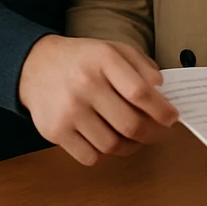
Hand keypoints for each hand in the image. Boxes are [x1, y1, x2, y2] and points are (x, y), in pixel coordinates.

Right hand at [18, 35, 177, 166]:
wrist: (35, 65)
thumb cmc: (81, 60)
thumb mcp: (112, 49)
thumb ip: (141, 65)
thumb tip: (161, 90)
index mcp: (103, 60)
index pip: (140, 93)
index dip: (162, 110)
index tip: (172, 117)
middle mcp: (85, 84)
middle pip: (130, 124)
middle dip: (152, 133)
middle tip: (158, 132)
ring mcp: (68, 110)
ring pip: (112, 145)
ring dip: (130, 146)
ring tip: (133, 137)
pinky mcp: (55, 131)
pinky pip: (90, 157)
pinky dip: (105, 154)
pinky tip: (107, 140)